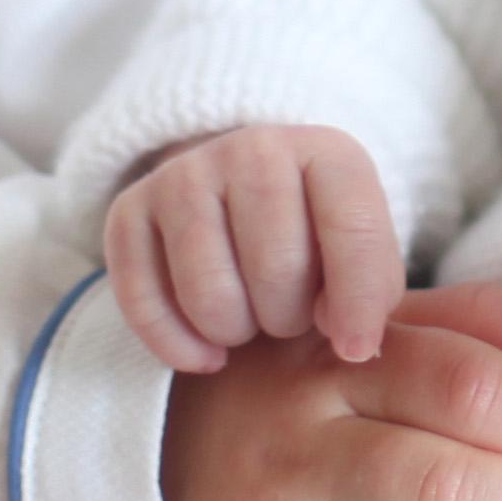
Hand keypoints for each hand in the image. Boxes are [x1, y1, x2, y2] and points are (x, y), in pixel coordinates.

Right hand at [104, 123, 402, 372]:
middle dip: (288, 318)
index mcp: (325, 151)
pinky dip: (178, 346)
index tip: (354, 348)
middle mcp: (251, 148)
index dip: (358, 301)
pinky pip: (144, 305)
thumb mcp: (360, 250)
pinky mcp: (129, 210)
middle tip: (286, 315)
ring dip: (234, 332)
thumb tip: (349, 340)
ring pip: (209, 295)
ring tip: (249, 319)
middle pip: (276, 269)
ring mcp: (184, 174)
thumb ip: (372, 291)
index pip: (352, 227)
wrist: (238, 194)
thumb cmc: (313, 237)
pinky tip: (207, 352)